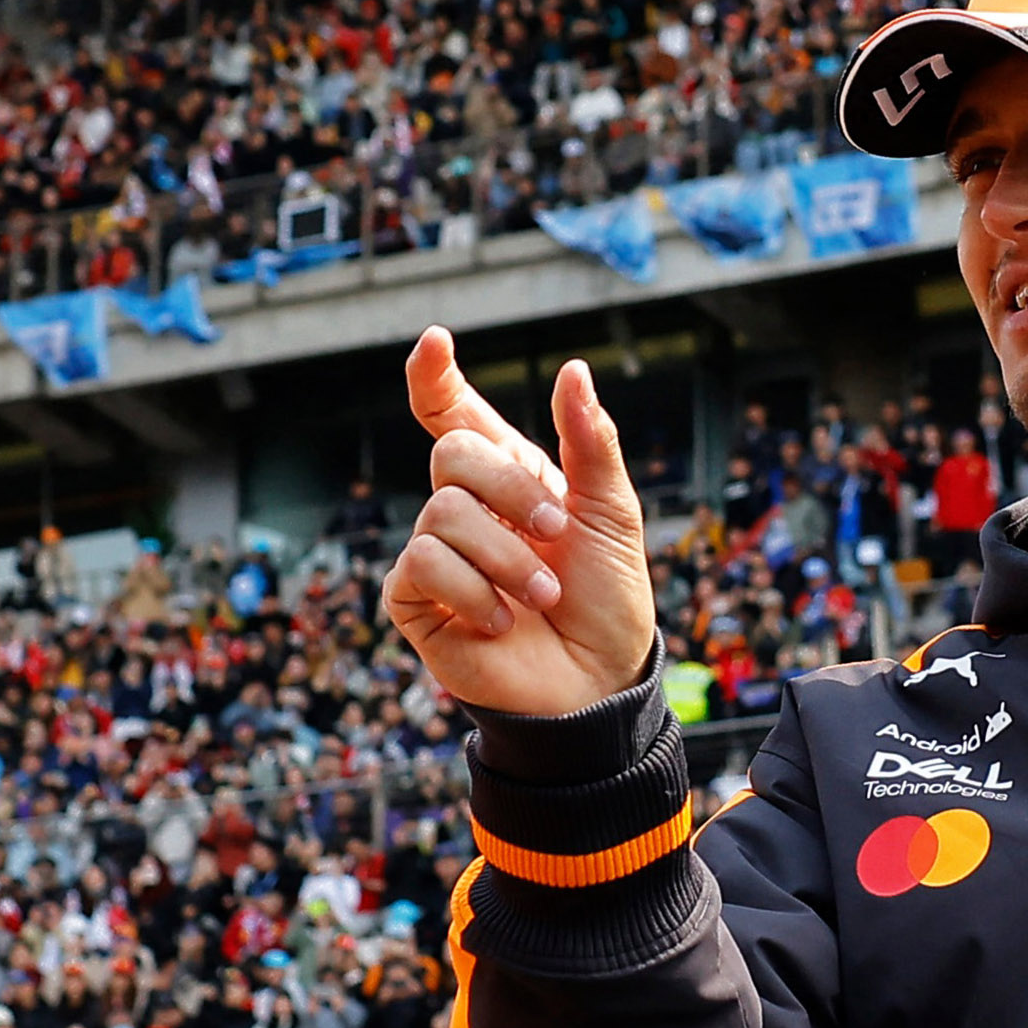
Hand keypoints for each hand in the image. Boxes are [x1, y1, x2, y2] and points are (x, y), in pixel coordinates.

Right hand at [383, 327, 656, 717]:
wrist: (596, 685)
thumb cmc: (607, 603)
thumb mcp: (612, 515)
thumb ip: (590, 443)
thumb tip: (572, 370)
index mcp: (510, 479)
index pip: (455, 417)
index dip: (436, 379)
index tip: (434, 343)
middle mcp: (467, 510)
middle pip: (454, 454)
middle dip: (512, 490)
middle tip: (557, 534)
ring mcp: (436, 554)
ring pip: (443, 513)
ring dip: (505, 557)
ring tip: (540, 596)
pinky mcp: (415, 602)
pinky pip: (423, 565)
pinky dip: (472, 590)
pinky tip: (501, 621)